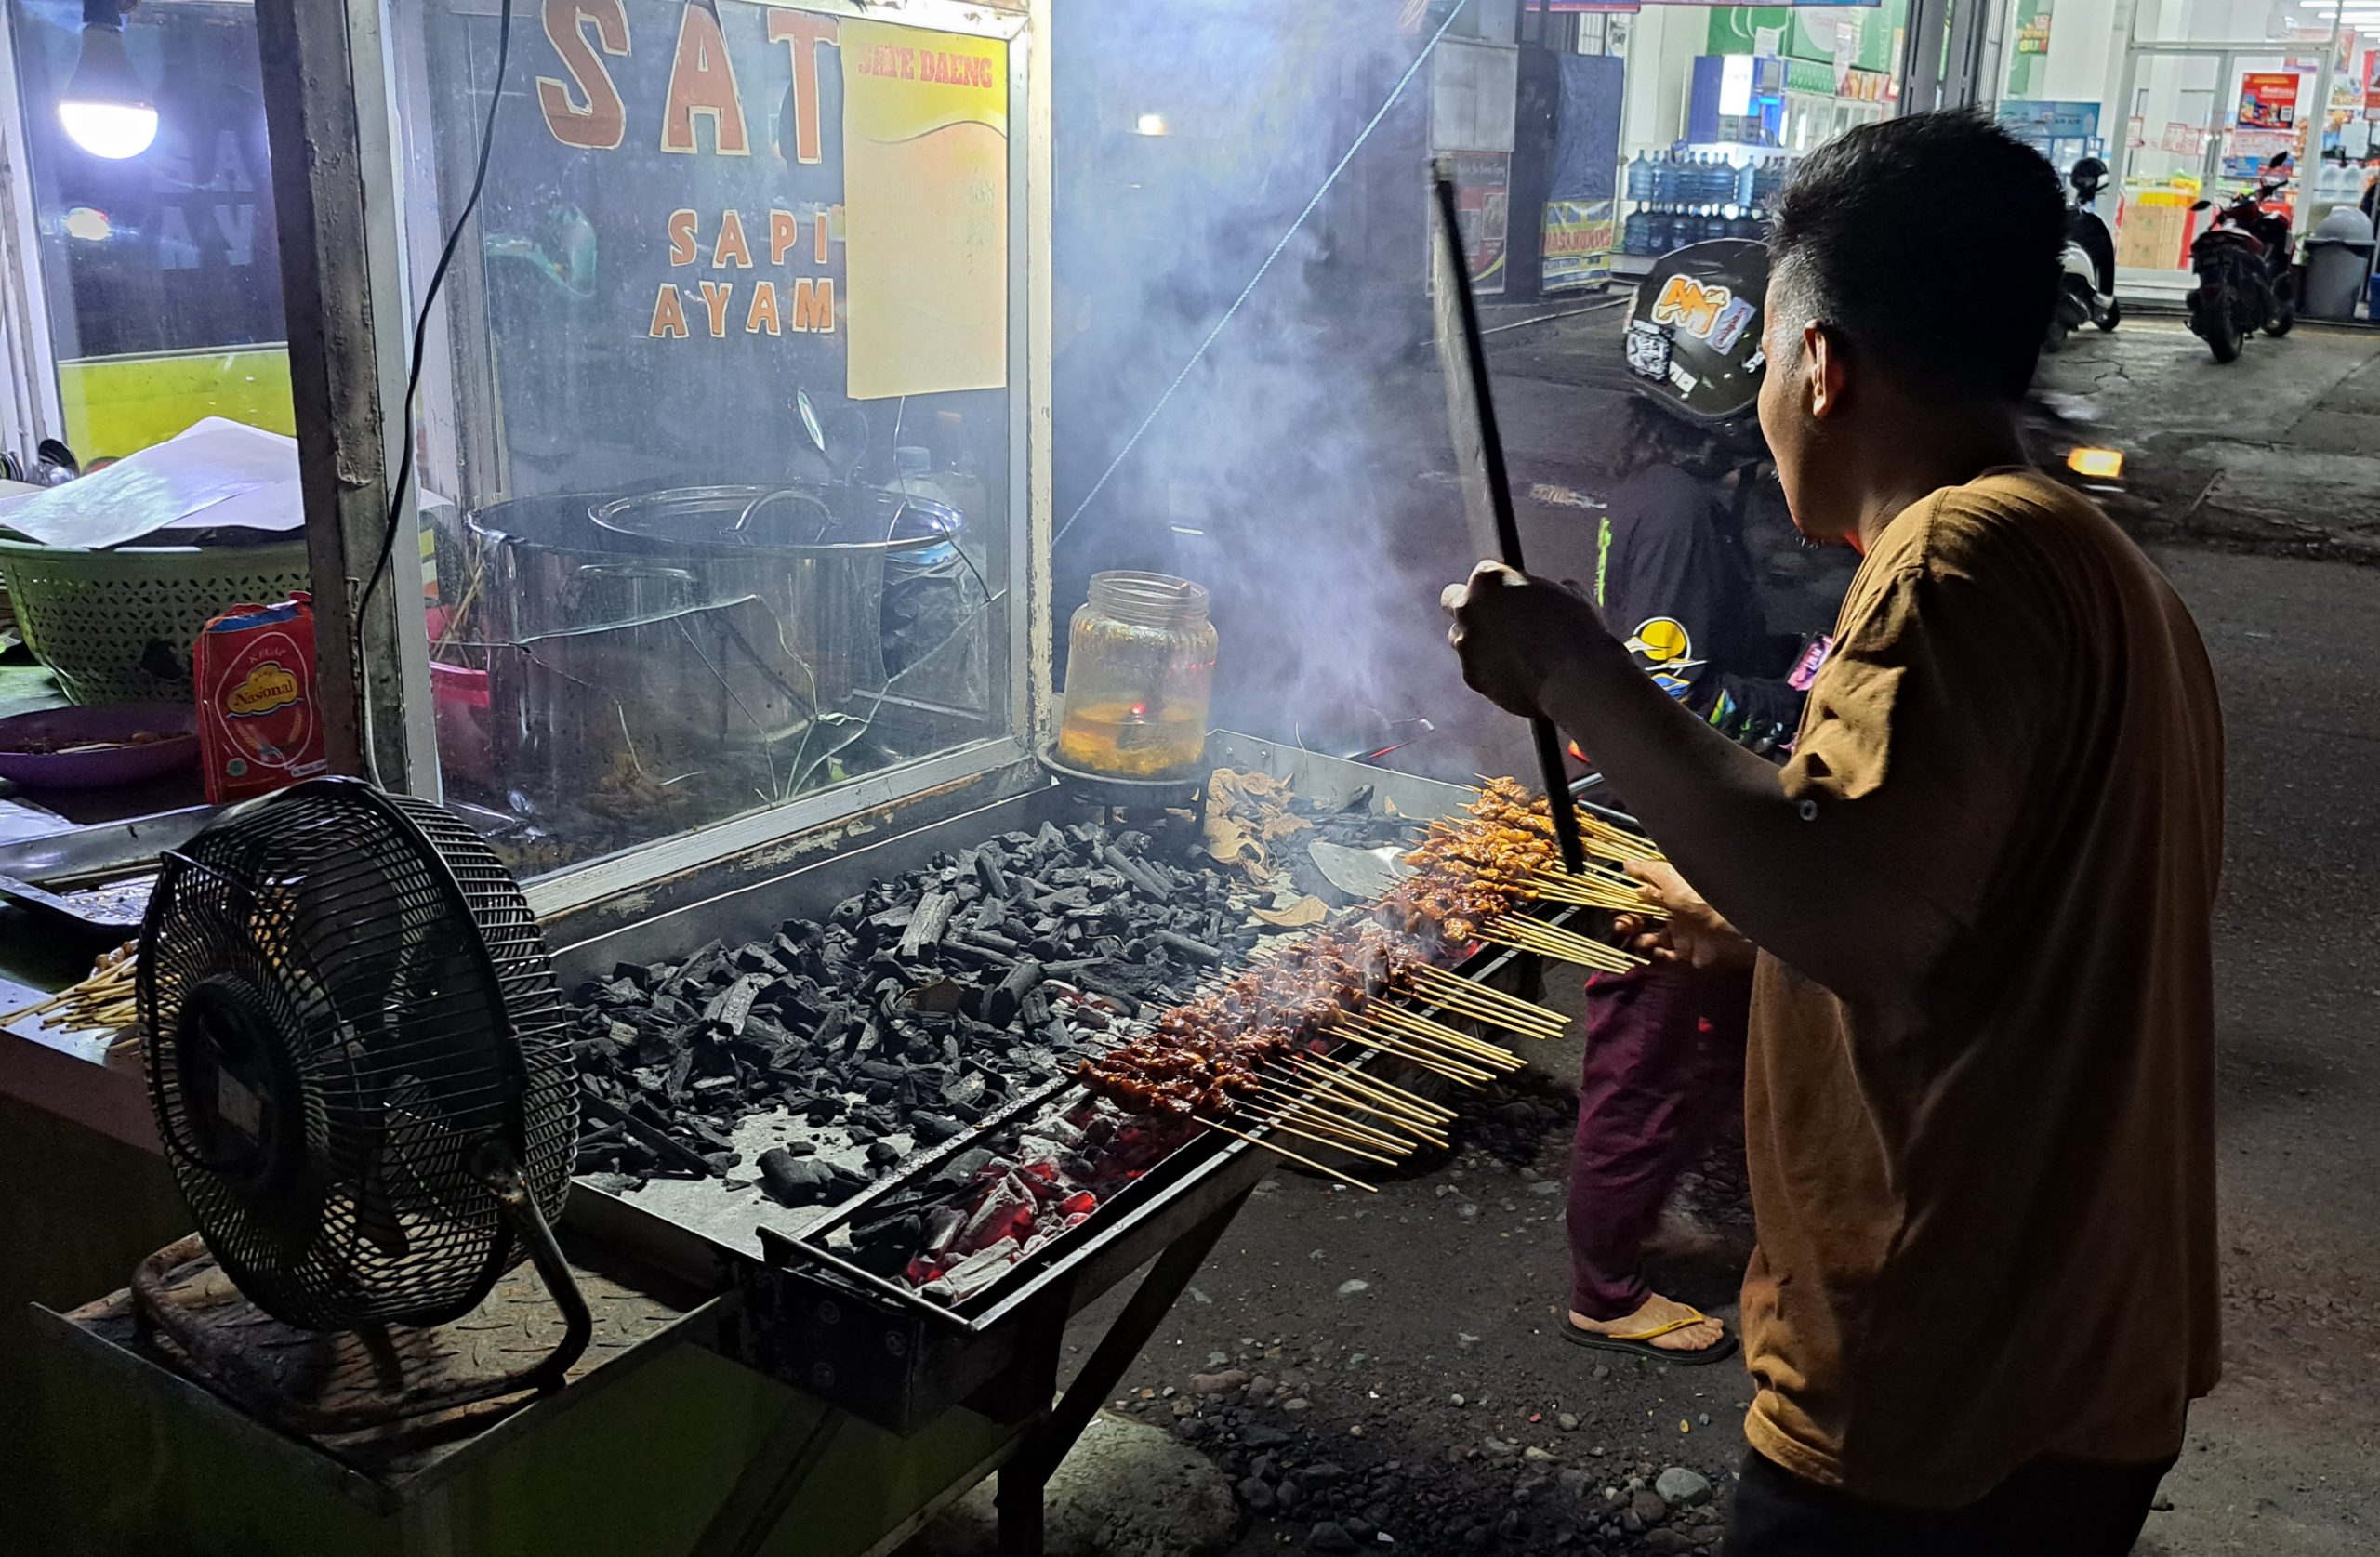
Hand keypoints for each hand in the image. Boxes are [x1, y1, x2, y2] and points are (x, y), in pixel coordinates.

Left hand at [1439, 561, 1606, 718]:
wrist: (1575, 677)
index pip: (1484, 574)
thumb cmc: (1575, 631)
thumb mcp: (1567, 593)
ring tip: (1511, 650)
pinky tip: (1517, 673)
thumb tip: (1556, 593)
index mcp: (1488, 579)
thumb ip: (1547, 589)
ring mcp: (1467, 644)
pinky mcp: (1471, 676)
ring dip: (1478, 640)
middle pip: (1453, 601)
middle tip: (1496, 618)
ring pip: (1460, 638)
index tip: (1511, 596)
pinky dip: (1490, 670)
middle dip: (1471, 607)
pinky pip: (1476, 669)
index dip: (1501, 586)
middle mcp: (1469, 609)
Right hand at [1618, 859, 1755, 971]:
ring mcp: (1683, 936)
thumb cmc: (1704, 896)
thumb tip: (1627, 863)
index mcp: (1674, 893)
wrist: (1735, 927)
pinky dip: (1654, 957)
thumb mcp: (1673, 877)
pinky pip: (1665, 959)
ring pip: (1652, 940)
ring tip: (1639, 941)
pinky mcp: (1689, 956)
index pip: (1644, 898)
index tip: (1613, 907)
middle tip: (1621, 927)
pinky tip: (1652, 951)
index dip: (1628, 903)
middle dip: (1629, 924)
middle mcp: (1677, 914)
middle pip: (1645, 921)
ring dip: (1640, 941)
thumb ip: (1649, 872)